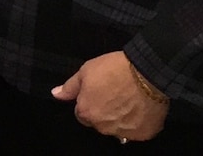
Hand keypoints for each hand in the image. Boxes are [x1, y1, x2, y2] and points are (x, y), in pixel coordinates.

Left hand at [52, 51, 168, 142]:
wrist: (147, 71)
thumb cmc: (116, 69)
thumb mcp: (86, 71)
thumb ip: (70, 87)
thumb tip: (56, 94)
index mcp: (87, 113)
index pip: (83, 114)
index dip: (91, 102)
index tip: (100, 93)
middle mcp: (103, 127)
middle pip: (101, 123)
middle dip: (106, 112)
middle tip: (117, 94)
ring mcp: (124, 132)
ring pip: (119, 128)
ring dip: (122, 118)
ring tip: (131, 99)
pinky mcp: (143, 134)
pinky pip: (139, 131)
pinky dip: (140, 122)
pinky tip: (142, 107)